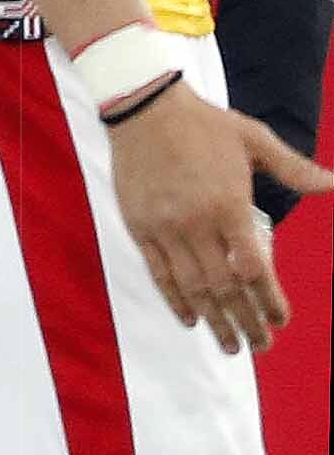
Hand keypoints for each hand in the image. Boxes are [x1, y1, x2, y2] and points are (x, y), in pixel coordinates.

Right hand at [105, 81, 331, 351]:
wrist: (144, 109)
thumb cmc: (205, 124)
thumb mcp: (255, 140)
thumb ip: (294, 168)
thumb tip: (332, 184)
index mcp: (229, 205)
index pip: (253, 266)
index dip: (268, 298)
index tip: (282, 320)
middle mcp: (197, 223)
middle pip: (224, 285)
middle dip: (244, 320)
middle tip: (260, 345)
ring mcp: (166, 228)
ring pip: (192, 286)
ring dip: (213, 320)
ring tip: (229, 345)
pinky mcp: (140, 227)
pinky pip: (159, 272)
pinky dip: (174, 299)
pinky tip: (190, 318)